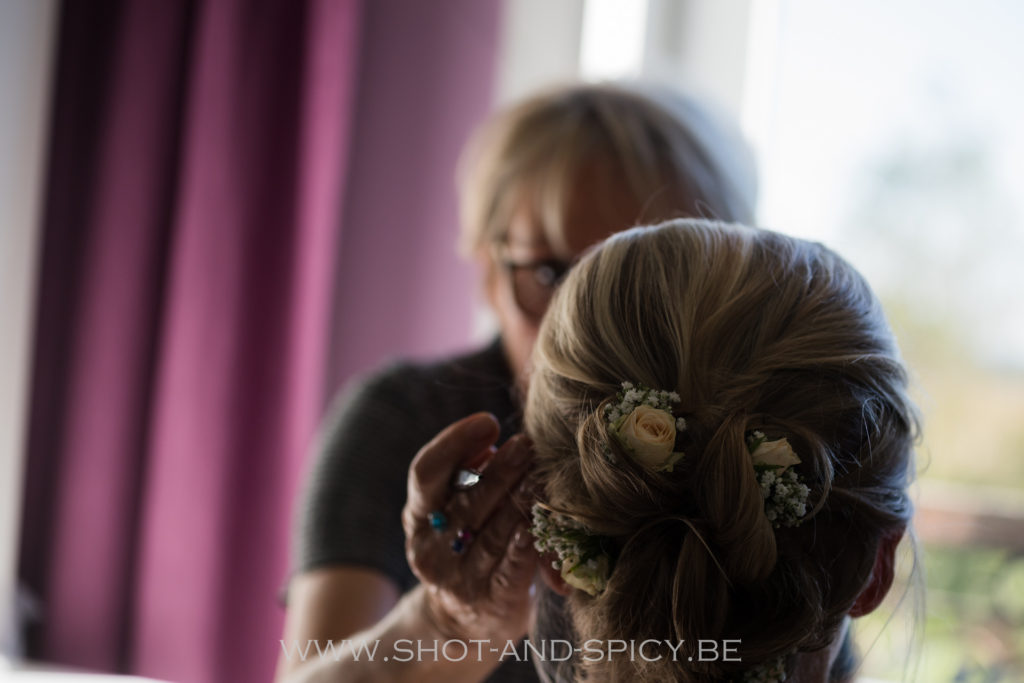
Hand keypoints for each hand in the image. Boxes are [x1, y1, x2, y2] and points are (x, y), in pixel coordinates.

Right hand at [402, 413, 536, 644]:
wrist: (465, 622)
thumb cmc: (470, 546)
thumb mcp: (456, 510)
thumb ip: (469, 475)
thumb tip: (489, 442)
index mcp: (419, 516)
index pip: (426, 472)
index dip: (454, 442)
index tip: (487, 423)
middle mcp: (431, 548)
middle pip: (466, 501)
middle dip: (501, 469)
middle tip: (527, 444)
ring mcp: (458, 579)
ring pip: (493, 532)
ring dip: (520, 500)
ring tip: (542, 475)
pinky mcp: (490, 602)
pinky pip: (511, 568)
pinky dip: (527, 544)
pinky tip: (539, 523)